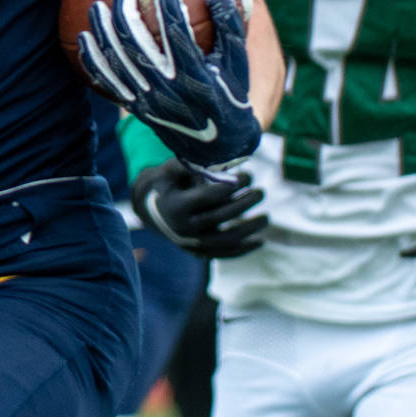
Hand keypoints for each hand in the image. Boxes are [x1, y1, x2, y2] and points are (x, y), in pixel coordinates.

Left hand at [78, 0, 260, 176]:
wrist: (217, 145)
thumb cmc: (230, 93)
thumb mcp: (238, 63)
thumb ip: (230, 26)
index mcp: (196, 78)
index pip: (177, 36)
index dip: (169, 10)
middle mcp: (168, 91)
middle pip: (136, 48)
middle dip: (125, 17)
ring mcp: (148, 102)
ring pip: (116, 63)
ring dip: (102, 33)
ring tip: (95, 7)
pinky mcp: (135, 108)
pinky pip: (107, 82)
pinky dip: (92, 60)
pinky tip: (83, 39)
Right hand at [132, 158, 268, 257]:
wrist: (149, 211)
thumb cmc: (166, 184)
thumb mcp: (172, 170)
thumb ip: (194, 165)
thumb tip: (225, 163)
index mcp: (175, 206)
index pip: (208, 196)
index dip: (230, 186)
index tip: (248, 175)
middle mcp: (183, 227)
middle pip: (220, 216)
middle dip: (244, 203)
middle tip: (261, 191)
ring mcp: (191, 243)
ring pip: (225, 239)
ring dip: (249, 229)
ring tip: (266, 217)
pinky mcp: (198, 253)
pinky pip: (224, 254)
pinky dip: (243, 250)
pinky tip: (260, 241)